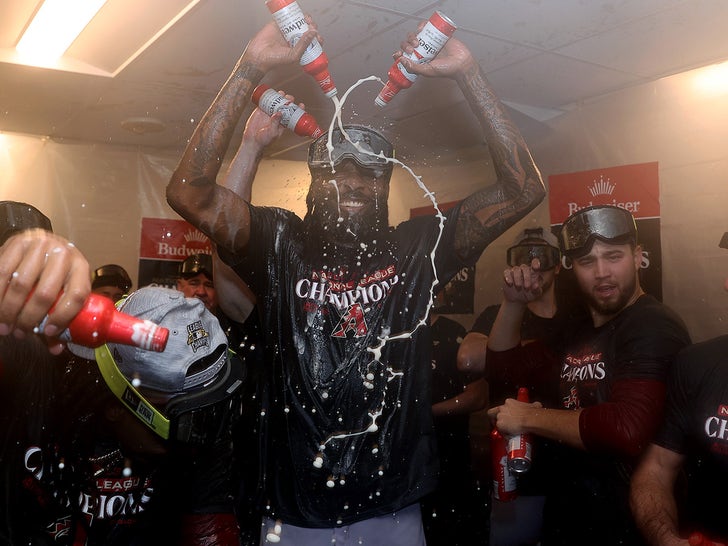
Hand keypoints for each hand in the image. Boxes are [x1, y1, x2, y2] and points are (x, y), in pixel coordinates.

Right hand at [0, 229, 89, 352]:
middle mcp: (63, 254)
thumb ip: (60, 318)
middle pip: (45, 294)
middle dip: (29, 319)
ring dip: (9, 311)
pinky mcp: (18, 242)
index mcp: (81, 268)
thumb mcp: (64, 290)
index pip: (76, 296)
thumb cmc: (55, 274)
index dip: (62, 318)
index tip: (47, 332)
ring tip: (5, 326)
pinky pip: (2, 273)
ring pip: (20, 285)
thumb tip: (55, 349)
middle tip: (19, 333)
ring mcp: (40, 246)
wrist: (41, 243)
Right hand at [242, 18, 319, 71]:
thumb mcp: (294, 55)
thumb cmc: (275, 60)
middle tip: (311, 26)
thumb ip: (304, 44)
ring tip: (307, 19)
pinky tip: (298, 15)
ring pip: (299, 22)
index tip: (318, 37)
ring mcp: (287, 31)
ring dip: (305, 19)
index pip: (312, 42)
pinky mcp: (279, 24)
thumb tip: (313, 33)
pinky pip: (288, 17)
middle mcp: (294, 39)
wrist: (259, 55)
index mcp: (299, 49)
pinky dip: (293, 14)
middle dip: (312, 27)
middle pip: (307, 30)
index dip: (316, 38)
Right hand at [242, 95, 293, 148]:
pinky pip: (266, 101)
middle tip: (289, 98)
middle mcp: (278, 116)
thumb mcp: (272, 132)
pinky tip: (271, 92)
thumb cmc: (264, 140)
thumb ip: (275, 123)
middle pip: (286, 105)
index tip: (301, 105)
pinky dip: (268, 96)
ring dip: (280, 96)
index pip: (293, 114)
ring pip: (277, 101)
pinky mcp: (261, 109)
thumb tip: (279, 113)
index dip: (298, 109)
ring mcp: (270, 112)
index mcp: (284, 123)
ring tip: (281, 93)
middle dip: (289, 100)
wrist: (252, 140)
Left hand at [395, 22, 475, 78]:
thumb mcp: (427, 71)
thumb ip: (414, 68)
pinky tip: (422, 28)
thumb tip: (401, 60)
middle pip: (408, 44)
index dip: (399, 53)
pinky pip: (427, 27)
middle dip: (406, 45)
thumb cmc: (446, 70)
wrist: (461, 63)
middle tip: (412, 48)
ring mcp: (429, 43)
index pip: (405, 55)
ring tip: (417, 40)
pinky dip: (422, 25)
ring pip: (415, 35)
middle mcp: (423, 51)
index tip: (398, 54)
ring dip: (412, 35)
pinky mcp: (437, 35)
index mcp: (419, 61)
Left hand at [487, 397, 542, 437]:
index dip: (504, 413)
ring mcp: (500, 416)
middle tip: (501, 425)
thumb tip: (537, 405)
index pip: (502, 407)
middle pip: (492, 412)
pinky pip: (500, 431)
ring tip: (507, 432)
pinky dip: (504, 434)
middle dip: (494, 419)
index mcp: (509, 402)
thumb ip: (533, 405)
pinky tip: (510, 436)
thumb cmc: (533, 412)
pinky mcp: (500, 424)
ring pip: (495, 423)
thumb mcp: (534, 405)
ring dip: (500, 427)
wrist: (530, 419)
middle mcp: (502, 408)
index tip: (508, 418)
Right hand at [502, 259, 543, 303]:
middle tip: (527, 287)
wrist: (517, 300)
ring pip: (516, 269)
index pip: (534, 263)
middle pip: (525, 267)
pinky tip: (511, 284)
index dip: (535, 263)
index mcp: (533, 272)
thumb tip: (536, 285)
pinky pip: (507, 272)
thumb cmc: (529, 294)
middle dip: (526, 277)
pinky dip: (508, 277)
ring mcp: (515, 272)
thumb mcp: (535, 294)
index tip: (536, 267)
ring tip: (519, 287)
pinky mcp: (507, 275)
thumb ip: (537, 290)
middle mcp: (524, 270)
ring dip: (518, 278)